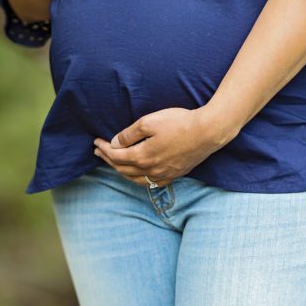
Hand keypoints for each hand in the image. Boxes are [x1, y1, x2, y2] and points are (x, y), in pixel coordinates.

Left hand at [93, 106, 229, 186]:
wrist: (208, 132)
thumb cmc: (179, 123)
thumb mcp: (149, 122)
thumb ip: (129, 135)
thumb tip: (115, 143)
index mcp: (142, 156)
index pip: (116, 156)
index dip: (104, 149)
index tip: (96, 141)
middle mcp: (151, 170)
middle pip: (123, 169)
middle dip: (108, 160)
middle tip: (99, 151)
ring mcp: (163, 175)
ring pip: (135, 178)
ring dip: (121, 171)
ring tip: (113, 163)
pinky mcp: (174, 175)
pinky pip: (150, 183)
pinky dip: (138, 179)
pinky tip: (137, 174)